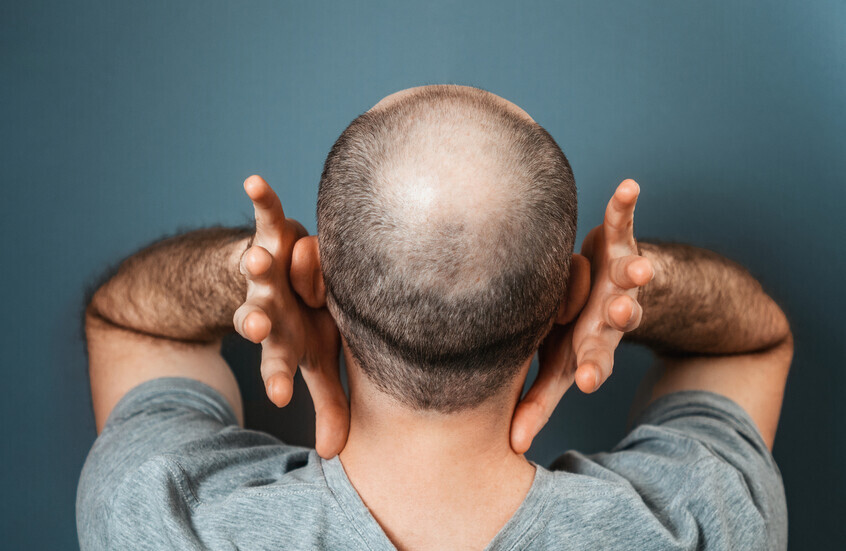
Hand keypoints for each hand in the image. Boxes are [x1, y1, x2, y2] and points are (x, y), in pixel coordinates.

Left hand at [233, 175, 348, 457]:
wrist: (272, 281)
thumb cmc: (304, 323)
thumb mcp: (317, 362)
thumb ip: (329, 400)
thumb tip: (332, 455)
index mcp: (285, 341)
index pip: (281, 364)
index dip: (281, 378)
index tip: (278, 397)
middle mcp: (270, 308)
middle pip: (262, 316)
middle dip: (259, 320)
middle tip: (255, 326)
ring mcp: (267, 271)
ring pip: (262, 269)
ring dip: (258, 263)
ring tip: (256, 258)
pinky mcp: (269, 236)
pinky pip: (267, 216)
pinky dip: (262, 199)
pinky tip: (253, 181)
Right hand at [511, 179, 652, 452]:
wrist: (621, 291)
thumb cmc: (579, 332)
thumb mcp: (561, 366)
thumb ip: (540, 400)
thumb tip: (510, 447)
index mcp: (595, 341)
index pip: (594, 358)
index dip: (592, 367)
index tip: (588, 381)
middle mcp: (612, 310)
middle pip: (619, 315)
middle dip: (619, 314)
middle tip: (619, 313)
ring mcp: (620, 273)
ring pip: (629, 271)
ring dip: (634, 267)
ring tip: (639, 266)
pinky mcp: (621, 240)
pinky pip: (624, 221)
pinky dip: (626, 204)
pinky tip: (630, 186)